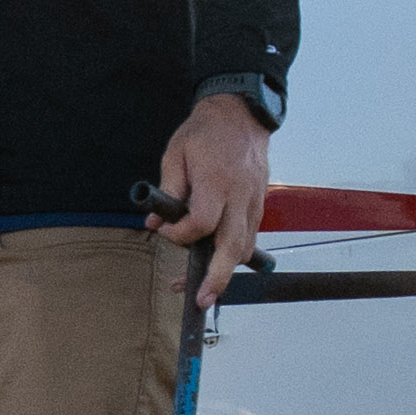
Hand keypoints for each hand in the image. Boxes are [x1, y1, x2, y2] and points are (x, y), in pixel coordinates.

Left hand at [144, 91, 272, 311]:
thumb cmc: (205, 133)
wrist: (241, 115)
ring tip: (206, 289)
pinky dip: (234, 253)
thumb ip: (167, 190)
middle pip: (232, 247)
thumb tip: (156, 222)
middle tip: (202, 299)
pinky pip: (249, 236)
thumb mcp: (176, 154)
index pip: (202, 223)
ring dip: (226, 271)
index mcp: (217, 182)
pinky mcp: (259, 205)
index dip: (181, 235)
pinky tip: (217, 261)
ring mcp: (253, 203)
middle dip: (217, 277)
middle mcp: (240, 196)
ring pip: (245, 247)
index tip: (166, 231)